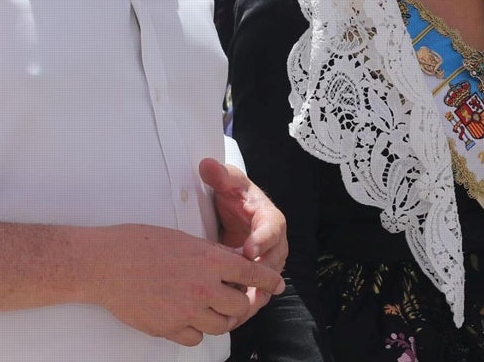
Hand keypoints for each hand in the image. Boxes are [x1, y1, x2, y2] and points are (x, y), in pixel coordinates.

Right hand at [90, 223, 284, 346]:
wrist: (105, 264)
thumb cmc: (138, 244)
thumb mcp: (182, 239)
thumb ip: (210, 254)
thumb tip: (230, 261)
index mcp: (208, 260)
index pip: (252, 273)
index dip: (269, 280)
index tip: (277, 284)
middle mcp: (203, 288)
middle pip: (240, 305)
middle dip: (242, 301)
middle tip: (237, 296)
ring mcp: (186, 311)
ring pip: (221, 325)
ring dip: (221, 316)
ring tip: (212, 307)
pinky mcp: (169, 328)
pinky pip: (196, 337)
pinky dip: (196, 329)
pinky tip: (188, 317)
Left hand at [199, 158, 287, 325]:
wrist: (234, 210)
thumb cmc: (233, 194)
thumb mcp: (227, 182)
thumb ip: (219, 175)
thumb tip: (208, 166)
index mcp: (270, 218)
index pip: (272, 229)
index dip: (262, 240)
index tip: (248, 250)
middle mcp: (275, 243)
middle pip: (273, 263)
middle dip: (258, 277)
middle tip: (242, 288)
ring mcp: (268, 263)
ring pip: (266, 284)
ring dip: (252, 298)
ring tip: (236, 311)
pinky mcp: (257, 278)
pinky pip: (255, 295)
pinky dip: (244, 307)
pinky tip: (228, 318)